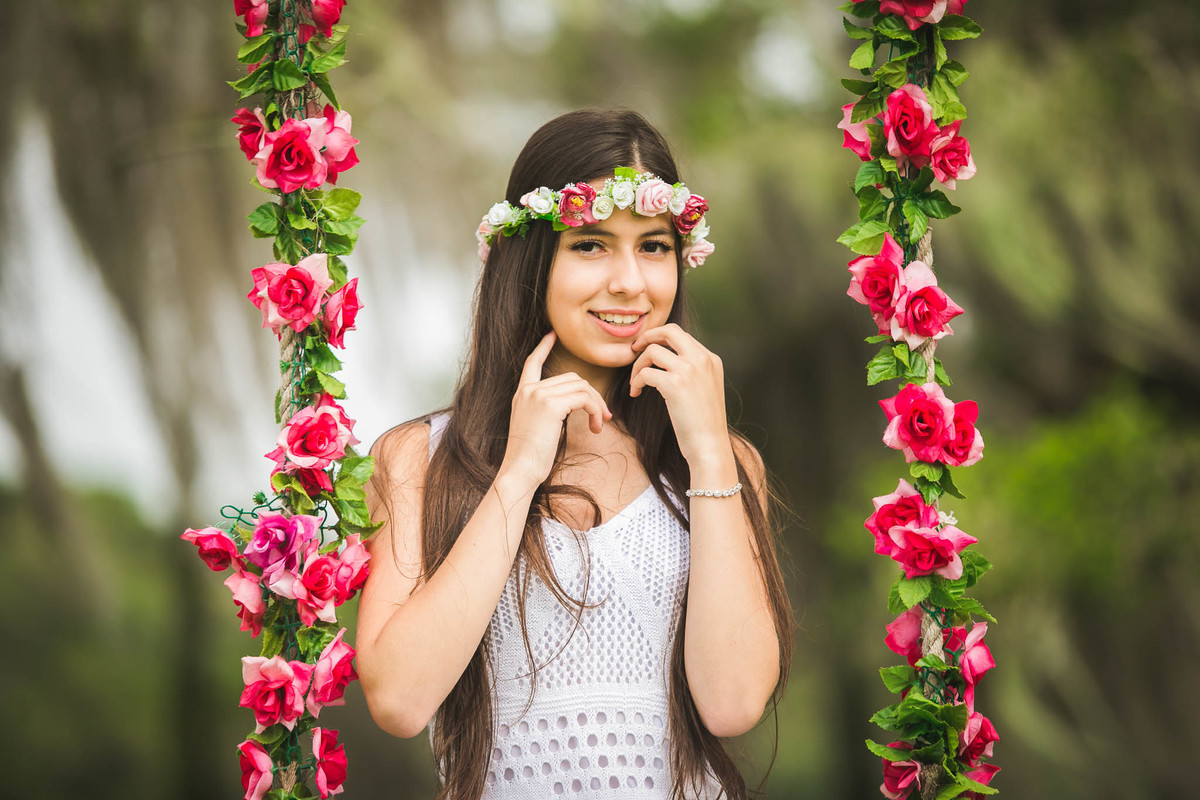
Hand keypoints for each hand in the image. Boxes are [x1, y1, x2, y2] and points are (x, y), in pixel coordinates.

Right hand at [498, 331, 612, 491]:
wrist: (520, 470)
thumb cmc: (530, 457)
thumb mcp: (536, 427)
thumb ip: (548, 410)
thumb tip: (575, 403)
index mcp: (522, 394)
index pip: (532, 363)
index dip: (543, 348)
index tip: (552, 335)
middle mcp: (528, 390)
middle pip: (572, 378)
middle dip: (592, 395)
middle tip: (603, 416)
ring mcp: (538, 395)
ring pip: (581, 387)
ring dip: (596, 405)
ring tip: (599, 425)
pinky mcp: (550, 405)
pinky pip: (584, 398)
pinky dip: (595, 410)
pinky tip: (595, 427)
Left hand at [629, 323, 729, 464]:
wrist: (710, 446)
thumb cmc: (704, 424)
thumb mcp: (705, 389)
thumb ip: (693, 371)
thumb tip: (668, 361)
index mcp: (711, 359)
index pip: (681, 336)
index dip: (661, 340)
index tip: (648, 352)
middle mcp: (702, 359)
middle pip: (669, 331)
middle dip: (647, 336)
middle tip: (634, 350)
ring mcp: (690, 370)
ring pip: (652, 350)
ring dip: (638, 364)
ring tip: (635, 381)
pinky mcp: (675, 384)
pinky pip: (645, 372)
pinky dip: (636, 382)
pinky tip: (635, 393)